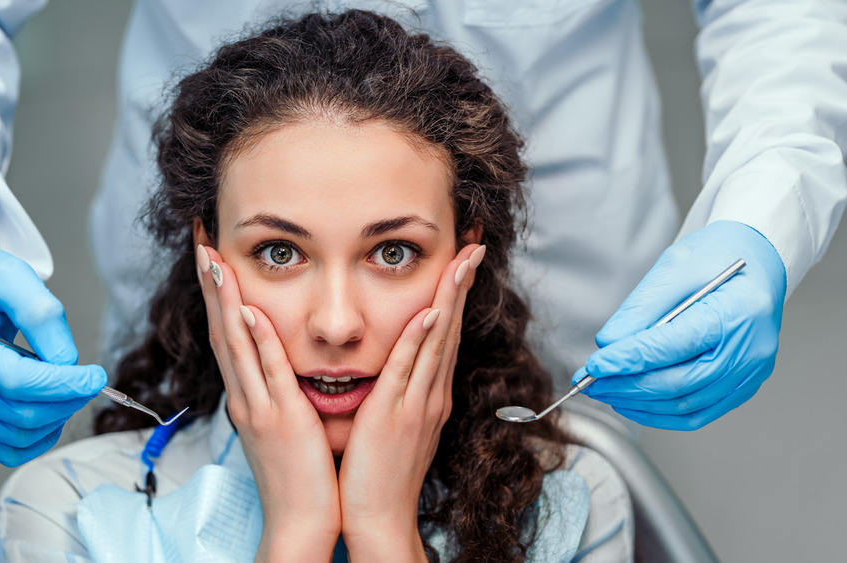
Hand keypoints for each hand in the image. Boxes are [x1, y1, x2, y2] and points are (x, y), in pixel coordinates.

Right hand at [0, 242, 106, 465]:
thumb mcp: (15, 277)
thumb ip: (43, 317)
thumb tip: (67, 362)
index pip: (15, 381)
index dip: (62, 384)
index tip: (96, 377)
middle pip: (19, 414)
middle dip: (67, 401)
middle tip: (90, 381)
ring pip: (16, 436)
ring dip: (56, 419)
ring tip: (70, 390)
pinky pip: (3, 448)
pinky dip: (37, 438)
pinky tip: (53, 413)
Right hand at [195, 245, 340, 560]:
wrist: (300, 521)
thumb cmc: (299, 474)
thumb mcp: (282, 424)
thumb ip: (276, 390)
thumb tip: (277, 360)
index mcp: (248, 396)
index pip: (227, 333)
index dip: (217, 293)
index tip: (211, 255)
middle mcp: (246, 397)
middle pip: (221, 329)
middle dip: (210, 283)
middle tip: (201, 239)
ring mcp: (259, 407)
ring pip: (236, 345)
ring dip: (224, 300)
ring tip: (214, 259)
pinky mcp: (281, 420)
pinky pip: (268, 374)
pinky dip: (257, 341)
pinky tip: (249, 311)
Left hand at [338, 243, 482, 560]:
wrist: (379, 519)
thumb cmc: (380, 474)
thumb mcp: (397, 427)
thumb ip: (401, 394)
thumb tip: (401, 370)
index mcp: (429, 395)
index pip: (445, 333)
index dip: (454, 295)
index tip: (462, 261)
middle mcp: (431, 395)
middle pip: (451, 328)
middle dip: (462, 284)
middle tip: (475, 244)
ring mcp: (417, 404)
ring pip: (437, 340)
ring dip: (450, 297)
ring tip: (463, 259)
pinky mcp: (395, 416)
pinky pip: (409, 370)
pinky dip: (421, 340)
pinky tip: (430, 312)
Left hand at [576, 221, 786, 428]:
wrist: (758, 260)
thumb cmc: (719, 256)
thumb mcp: (675, 266)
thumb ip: (641, 308)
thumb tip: (609, 344)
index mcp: (737, 313)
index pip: (672, 347)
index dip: (627, 360)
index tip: (594, 365)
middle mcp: (750, 350)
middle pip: (678, 383)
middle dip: (626, 386)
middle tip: (590, 382)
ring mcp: (750, 373)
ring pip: (685, 405)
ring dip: (638, 403)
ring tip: (606, 391)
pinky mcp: (743, 385)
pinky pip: (698, 413)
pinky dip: (660, 413)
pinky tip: (633, 402)